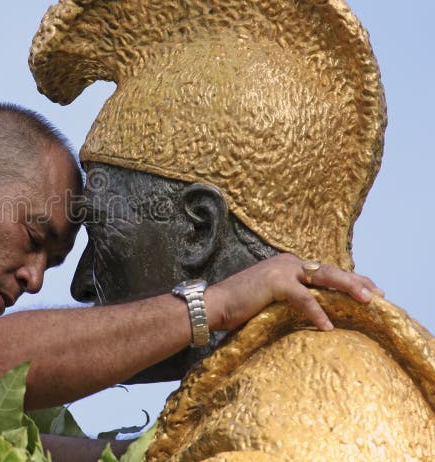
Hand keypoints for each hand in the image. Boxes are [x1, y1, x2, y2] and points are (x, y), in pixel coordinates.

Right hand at [205, 253, 382, 331]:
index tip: (370, 290)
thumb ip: (291, 300)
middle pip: (331, 270)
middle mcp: (288, 262)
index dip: (349, 279)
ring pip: (325, 277)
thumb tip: (314, 313)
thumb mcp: (271, 300)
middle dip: (357, 281)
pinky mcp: (275, 282)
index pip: (326, 271)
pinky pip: (305, 298)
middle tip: (379, 295)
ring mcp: (282, 270)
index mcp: (288, 265)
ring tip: (368, 301)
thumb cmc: (237, 308)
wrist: (211, 305)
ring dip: (349, 288)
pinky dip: (317, 312)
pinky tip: (327, 326)